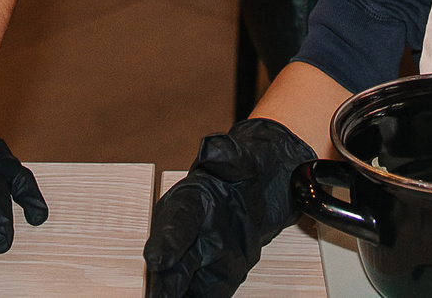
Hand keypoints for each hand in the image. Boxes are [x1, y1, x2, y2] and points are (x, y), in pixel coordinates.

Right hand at [146, 118, 317, 297]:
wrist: (273, 181)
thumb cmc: (251, 166)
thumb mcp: (244, 156)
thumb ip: (228, 154)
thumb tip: (214, 147)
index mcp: (191, 198)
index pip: (177, 220)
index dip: (167, 240)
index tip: (158, 258)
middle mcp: (192, 230)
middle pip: (175, 258)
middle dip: (166, 280)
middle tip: (161, 296)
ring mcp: (206, 254)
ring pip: (187, 280)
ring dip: (177, 293)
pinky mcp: (223, 272)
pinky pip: (210, 290)